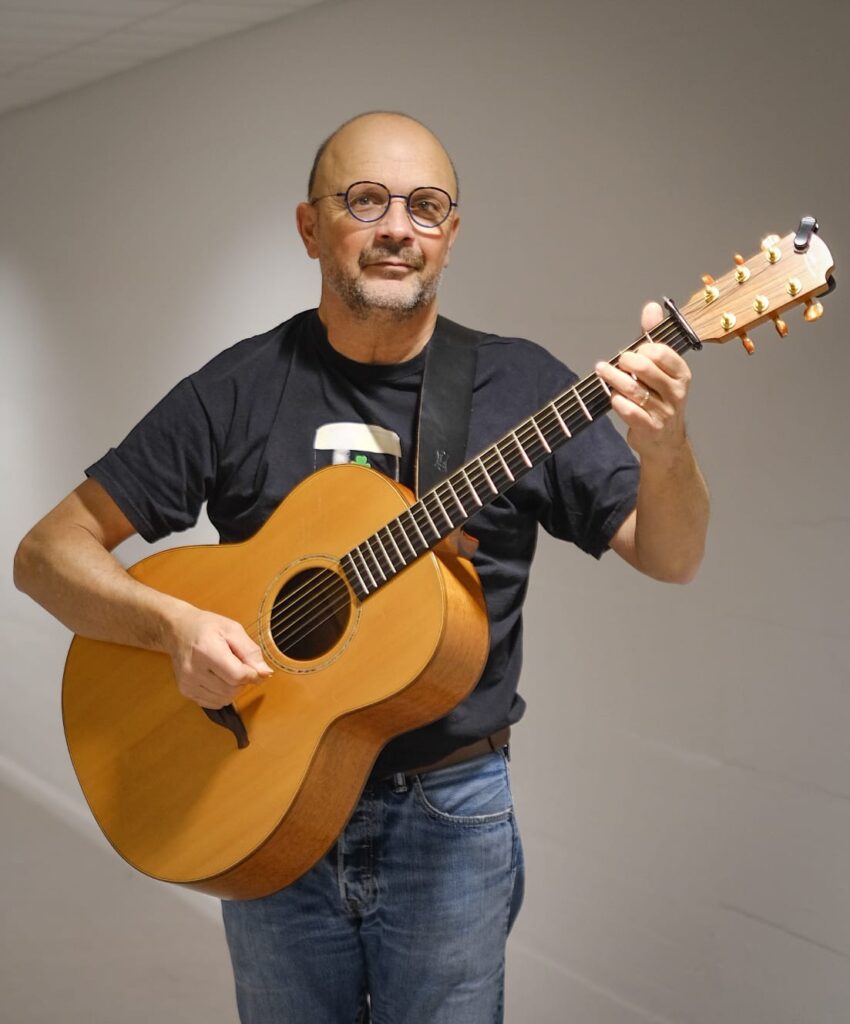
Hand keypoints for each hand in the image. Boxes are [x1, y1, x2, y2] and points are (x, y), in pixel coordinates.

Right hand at [164, 604, 272, 707]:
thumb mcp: (233, 629)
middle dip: (243, 680)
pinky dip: (223, 694)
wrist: (177, 630)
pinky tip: (219, 679)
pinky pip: (214, 703)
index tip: (255, 667)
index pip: (237, 675)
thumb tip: (265, 673)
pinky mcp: (185, 691)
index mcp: (206, 650)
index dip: (253, 674)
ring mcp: (187, 683)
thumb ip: (251, 651)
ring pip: (225, 699)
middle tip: (239, 664)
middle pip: (232, 689)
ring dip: (234, 688)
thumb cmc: (206, 626)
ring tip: (227, 670)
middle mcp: (193, 669)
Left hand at [595, 301, 692, 459]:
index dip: (641, 349)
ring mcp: (664, 412)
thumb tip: (651, 307)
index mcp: (681, 373)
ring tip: (602, 370)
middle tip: (616, 362)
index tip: (633, 352)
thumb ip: (653, 338)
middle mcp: (676, 392)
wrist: (665, 442)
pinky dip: (617, 402)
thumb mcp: (660, 369)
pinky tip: (612, 397)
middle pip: (645, 368)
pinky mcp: (650, 428)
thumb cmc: (659, 399)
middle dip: (625, 361)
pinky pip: (630, 411)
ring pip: (634, 389)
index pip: (660, 352)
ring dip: (613, 378)